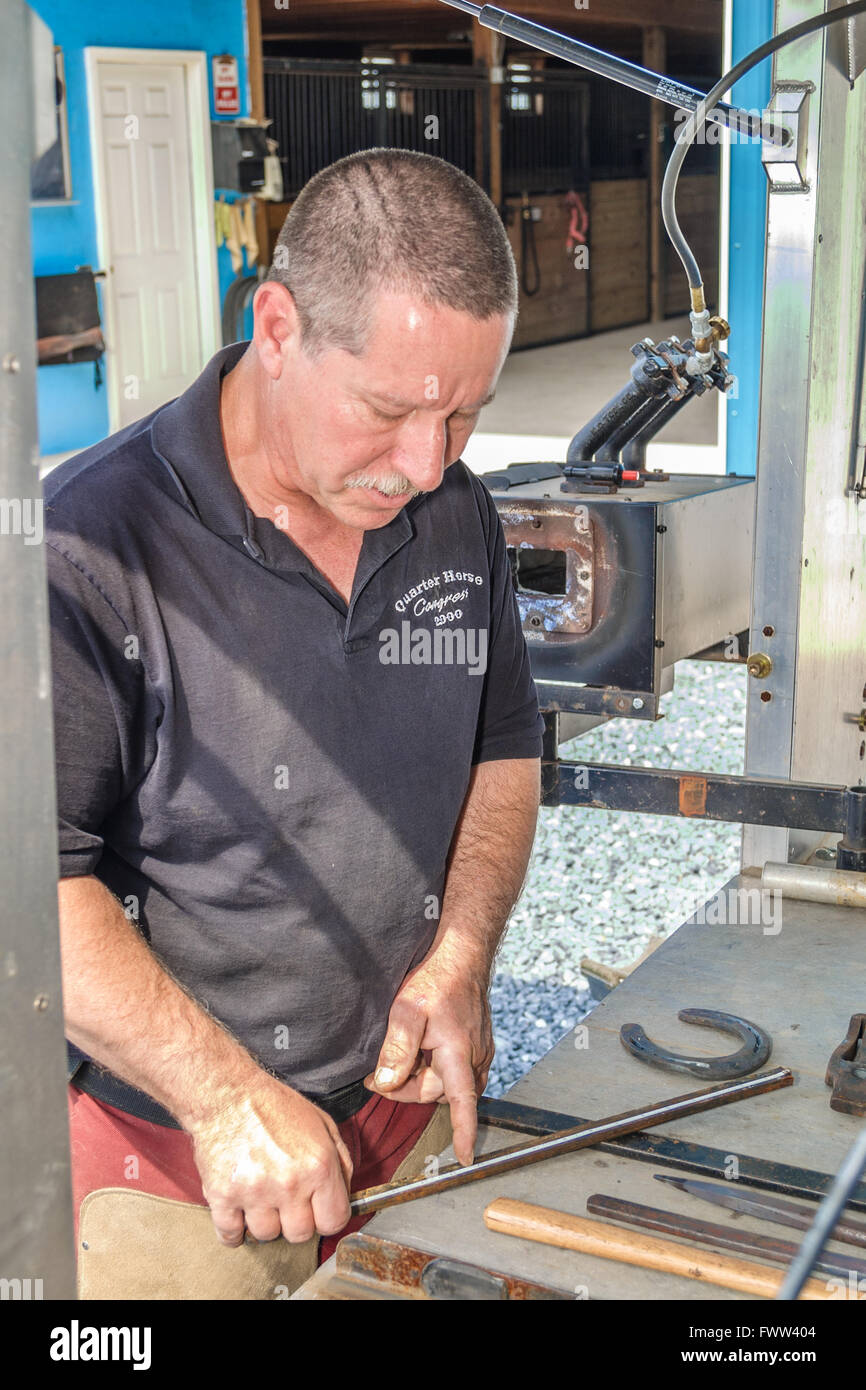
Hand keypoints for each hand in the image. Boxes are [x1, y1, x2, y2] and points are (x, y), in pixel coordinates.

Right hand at [188, 1075, 353, 1246]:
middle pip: (300, 1234)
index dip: (326, 1217)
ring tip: (260, 1197)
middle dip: (295, 1220)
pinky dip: (234, 1230)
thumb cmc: (274, 1105)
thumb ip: (341, 1161)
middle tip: (286, 1200)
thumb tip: (345, 1194)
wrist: (228, 1093)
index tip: (317, 1210)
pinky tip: (238, 1212)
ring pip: (266, 1236)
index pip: (334, 1221)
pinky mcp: (222, 1196)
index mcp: (318, 1166)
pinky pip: (230, 1236)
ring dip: (264, 1222)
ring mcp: (254, 1192)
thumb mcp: (322, 1123)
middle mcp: (289, 1183)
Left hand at [363, 946, 493, 1165]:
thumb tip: (385, 1083)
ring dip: (422, 1077)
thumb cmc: (436, 977)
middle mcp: (475, 1057)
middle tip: (376, 1075)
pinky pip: (455, 1068)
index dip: (463, 1133)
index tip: (466, 1158)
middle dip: (407, 1088)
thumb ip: (397, 1049)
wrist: (462, 951)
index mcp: (458, 1055)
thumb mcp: (406, 1010)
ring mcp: (479, 1050)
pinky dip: (435, 1067)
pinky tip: (421, 1049)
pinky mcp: (477, 1041)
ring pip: (446, 1081)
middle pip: (438, 1093)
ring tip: (402, 1054)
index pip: (463, 1106)